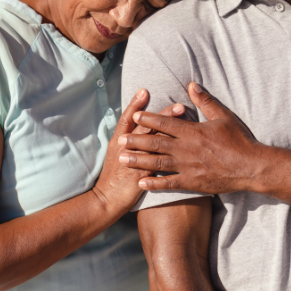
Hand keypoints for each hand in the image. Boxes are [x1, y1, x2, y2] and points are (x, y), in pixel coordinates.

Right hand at [92, 89, 184, 215]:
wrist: (105, 200)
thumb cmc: (113, 176)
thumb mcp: (116, 153)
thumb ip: (127, 138)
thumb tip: (139, 125)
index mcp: (119, 141)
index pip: (127, 119)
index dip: (136, 105)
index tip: (145, 91)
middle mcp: (125, 147)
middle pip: (145, 128)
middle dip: (162, 116)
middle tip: (179, 105)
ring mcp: (134, 161)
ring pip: (153, 143)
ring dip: (171, 132)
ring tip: (185, 125)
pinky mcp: (142, 175)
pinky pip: (158, 162)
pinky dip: (170, 155)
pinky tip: (184, 149)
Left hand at [119, 83, 261, 193]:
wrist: (251, 167)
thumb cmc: (239, 140)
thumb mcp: (223, 116)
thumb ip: (205, 101)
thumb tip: (191, 85)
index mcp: (192, 132)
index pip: (166, 122)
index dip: (149, 118)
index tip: (135, 116)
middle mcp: (186, 149)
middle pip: (156, 143)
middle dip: (136, 140)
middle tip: (120, 139)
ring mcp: (187, 167)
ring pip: (157, 163)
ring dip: (139, 161)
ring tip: (123, 159)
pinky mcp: (192, 183)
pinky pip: (169, 184)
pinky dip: (154, 184)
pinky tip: (141, 183)